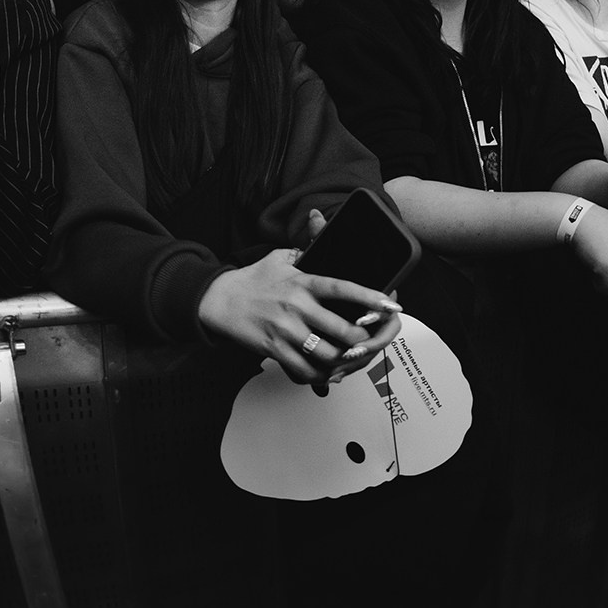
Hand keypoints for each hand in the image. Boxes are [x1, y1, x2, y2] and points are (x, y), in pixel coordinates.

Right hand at [197, 248, 398, 383]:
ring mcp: (285, 330)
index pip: (342, 287)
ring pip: (326, 354)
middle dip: (362, 340)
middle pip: (341, 329)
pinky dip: (320, 376)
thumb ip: (305, 251)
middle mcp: (297, 307)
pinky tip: (328, 374)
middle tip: (370, 341)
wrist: (218, 300)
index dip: (369, 296)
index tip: (390, 304)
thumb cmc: (251, 279)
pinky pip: (303, 369)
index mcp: (303, 282)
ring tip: (352, 360)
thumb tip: (320, 232)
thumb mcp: (280, 257)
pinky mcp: (274, 349)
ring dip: (343, 361)